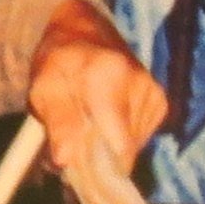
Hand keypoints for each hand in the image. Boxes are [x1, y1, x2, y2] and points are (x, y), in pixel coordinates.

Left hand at [27, 0, 166, 174]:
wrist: (82, 33)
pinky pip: (139, 138)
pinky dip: (119, 138)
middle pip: (125, 151)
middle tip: (74, 147)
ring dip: (108, 148)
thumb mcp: (44, 88)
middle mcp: (140, 84)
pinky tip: (106, 120)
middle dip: (99, 159)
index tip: (75, 170)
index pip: (118, 146)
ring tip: (88, 127)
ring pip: (132, 148)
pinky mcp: (160, 102)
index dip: (98, 169)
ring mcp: (153, 94)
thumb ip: (57, 122)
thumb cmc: (58, 63)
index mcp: (109, 77)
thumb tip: (65, 160)